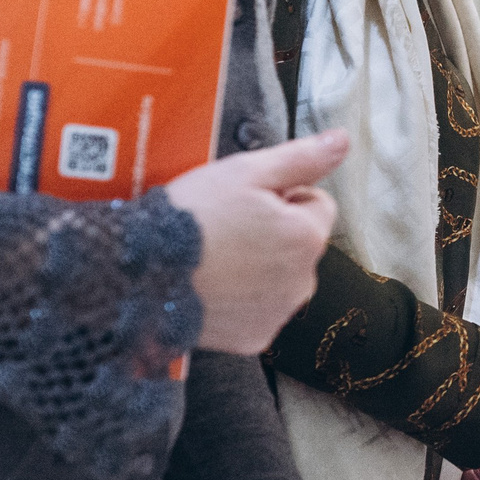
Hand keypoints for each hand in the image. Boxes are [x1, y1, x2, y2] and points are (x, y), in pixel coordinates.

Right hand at [166, 131, 345, 352]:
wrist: (138, 275)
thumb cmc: (189, 220)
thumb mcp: (244, 172)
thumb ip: (300, 158)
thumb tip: (341, 141)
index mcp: (306, 238)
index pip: (317, 203)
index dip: (282, 195)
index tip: (245, 201)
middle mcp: (303, 282)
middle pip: (299, 243)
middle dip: (272, 232)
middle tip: (225, 227)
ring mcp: (278, 313)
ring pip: (280, 277)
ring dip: (257, 266)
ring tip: (214, 257)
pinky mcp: (253, 338)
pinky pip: (258, 310)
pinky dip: (240, 299)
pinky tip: (211, 286)